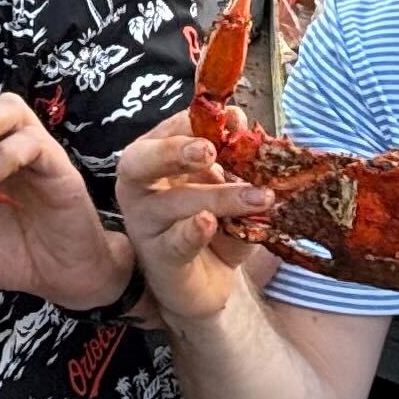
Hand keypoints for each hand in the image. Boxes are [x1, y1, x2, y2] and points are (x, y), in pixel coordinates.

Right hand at [114, 123, 275, 326]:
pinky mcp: (160, 259)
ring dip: (219, 197)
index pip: (168, 130)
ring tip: (258, 198)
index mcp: (156, 158)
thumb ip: (234, 156)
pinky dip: (192, 232)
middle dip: (173, 150)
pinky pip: (174, 243)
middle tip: (209, 150)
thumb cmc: (215, 223)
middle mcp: (141, 187)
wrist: (212, 280)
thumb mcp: (231, 184)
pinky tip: (208, 223)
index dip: (196, 122)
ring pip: (174, 203)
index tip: (235, 120)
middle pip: (140, 160)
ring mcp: (145, 224)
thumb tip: (237, 119)